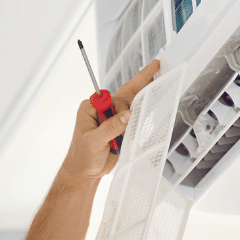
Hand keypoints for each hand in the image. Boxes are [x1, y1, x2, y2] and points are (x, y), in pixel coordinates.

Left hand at [66, 59, 161, 180]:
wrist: (84, 173)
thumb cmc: (82, 157)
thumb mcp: (95, 141)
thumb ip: (111, 127)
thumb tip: (128, 115)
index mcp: (90, 107)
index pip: (112, 98)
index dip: (123, 107)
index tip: (130, 117)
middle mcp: (101, 109)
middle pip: (123, 93)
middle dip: (140, 80)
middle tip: (155, 66)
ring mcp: (111, 118)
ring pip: (130, 102)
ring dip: (143, 93)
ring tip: (156, 76)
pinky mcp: (118, 127)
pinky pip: (133, 116)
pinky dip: (143, 108)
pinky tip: (152, 99)